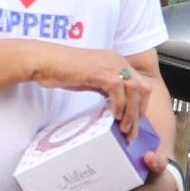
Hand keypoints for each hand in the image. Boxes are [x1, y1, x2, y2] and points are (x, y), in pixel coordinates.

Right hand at [21, 43, 147, 132]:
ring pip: (134, 91)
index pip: (140, 83)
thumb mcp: (90, 79)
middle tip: (133, 129)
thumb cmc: (62, 69)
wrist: (46, 61)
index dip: (141, 103)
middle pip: (143, 87)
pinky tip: (114, 116)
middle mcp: (118, 61)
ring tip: (124, 128)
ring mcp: (111, 65)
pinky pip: (118, 91)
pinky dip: (119, 105)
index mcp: (116, 62)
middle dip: (140, 111)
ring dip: (131, 112)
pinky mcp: (101, 72)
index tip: (135, 120)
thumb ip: (104, 87)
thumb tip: (114, 104)